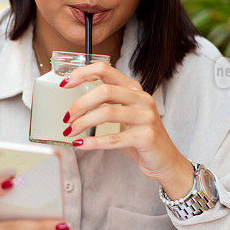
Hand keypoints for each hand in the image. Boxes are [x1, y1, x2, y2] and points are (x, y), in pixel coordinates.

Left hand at [60, 61, 193, 197]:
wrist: (165, 160)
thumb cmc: (140, 136)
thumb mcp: (125, 113)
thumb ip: (107, 102)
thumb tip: (74, 104)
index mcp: (133, 88)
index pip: (105, 70)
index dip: (82, 74)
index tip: (64, 84)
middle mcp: (141, 98)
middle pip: (104, 91)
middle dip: (80, 104)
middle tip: (67, 118)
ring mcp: (146, 117)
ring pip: (107, 113)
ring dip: (83, 123)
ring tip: (70, 131)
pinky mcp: (146, 137)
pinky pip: (113, 138)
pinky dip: (92, 142)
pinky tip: (80, 144)